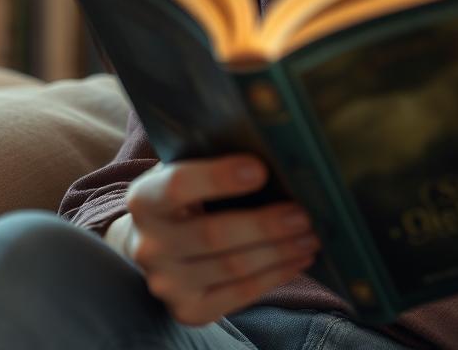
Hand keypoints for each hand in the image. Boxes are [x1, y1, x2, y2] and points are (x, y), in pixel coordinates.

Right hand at [118, 155, 320, 325]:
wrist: (155, 242)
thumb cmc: (187, 195)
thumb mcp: (189, 168)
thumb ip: (218, 157)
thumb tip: (276, 149)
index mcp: (146, 199)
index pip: (178, 186)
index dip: (218, 177)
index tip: (260, 169)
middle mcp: (149, 245)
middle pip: (213, 234)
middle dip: (265, 225)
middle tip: (304, 213)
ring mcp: (167, 283)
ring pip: (231, 267)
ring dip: (279, 252)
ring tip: (311, 236)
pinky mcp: (188, 310)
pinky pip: (238, 295)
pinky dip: (275, 276)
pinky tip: (299, 260)